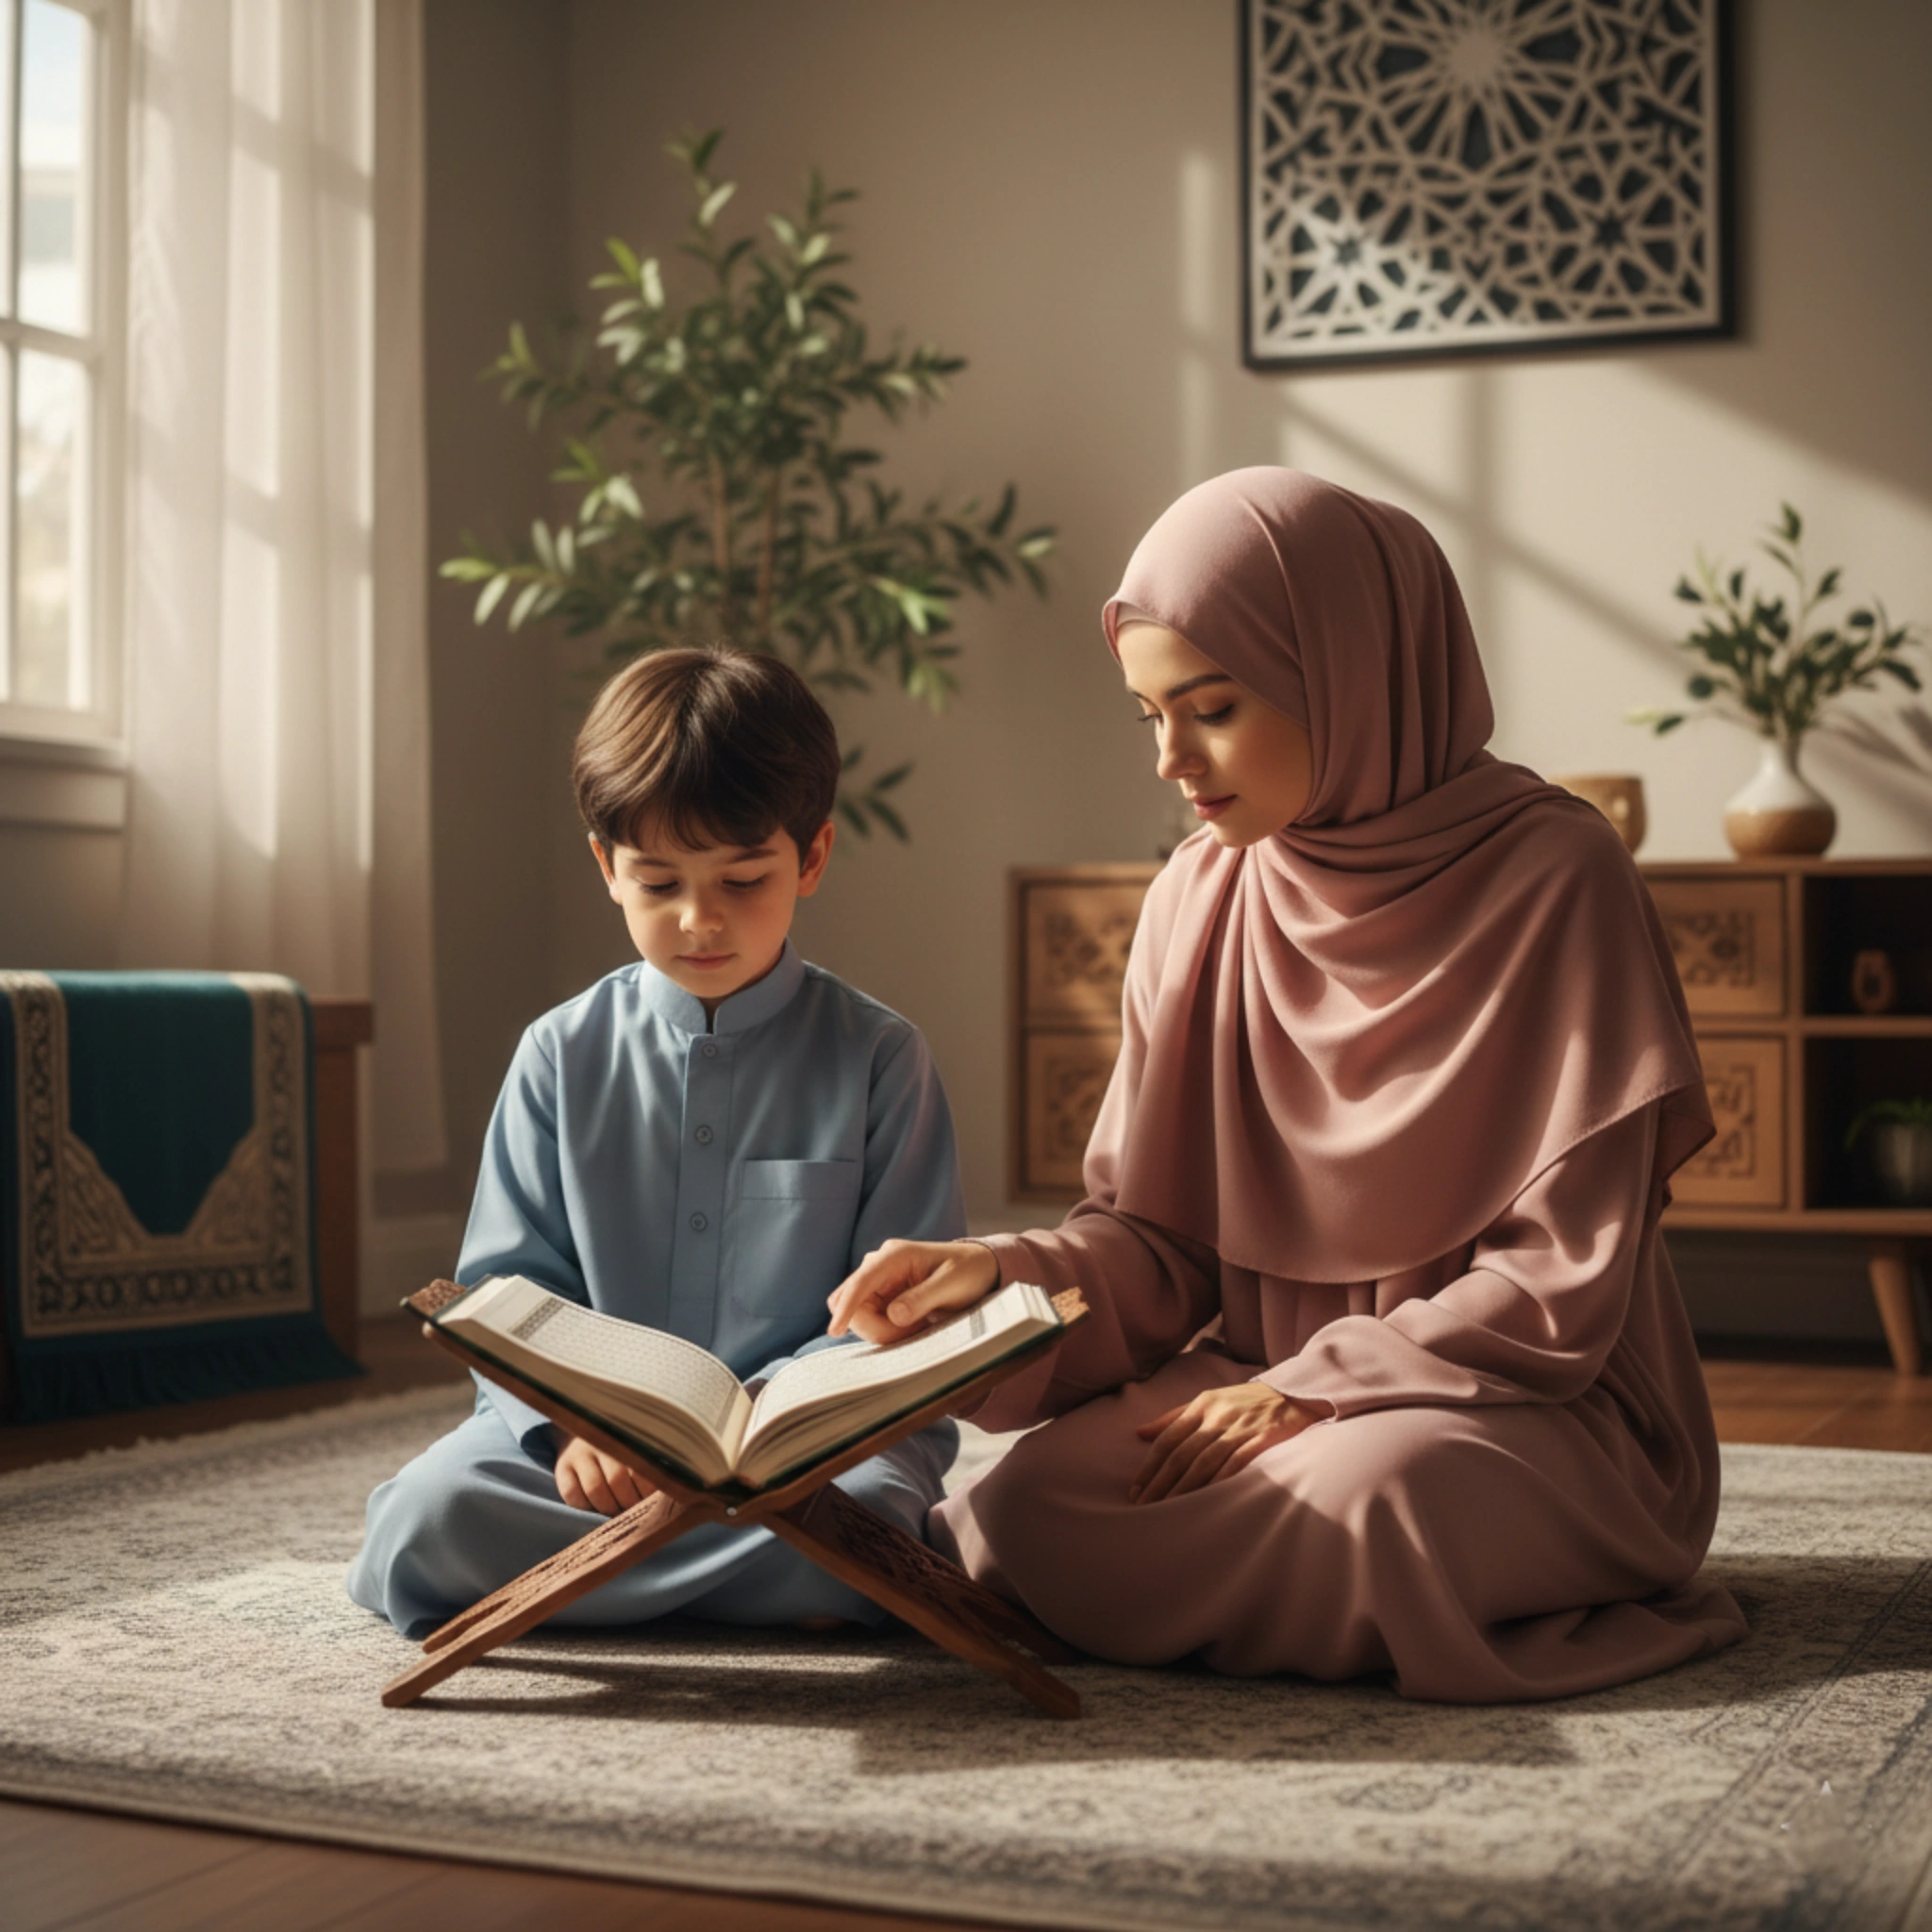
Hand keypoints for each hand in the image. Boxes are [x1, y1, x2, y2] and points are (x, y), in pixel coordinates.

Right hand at [554, 1428, 656, 1515]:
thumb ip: (652, 1466)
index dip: (647, 1493)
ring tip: (615, 1508)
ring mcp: (580, 1454)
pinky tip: (592, 1504)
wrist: (583, 1425)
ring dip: (608, 1507)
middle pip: (618, 1481)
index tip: (650, 1501)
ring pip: (596, 1490)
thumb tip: (669, 1494)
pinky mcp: (562, 1466)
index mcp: (628, 1438)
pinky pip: (572, 1494)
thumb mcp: (639, 1446)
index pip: (642, 1471)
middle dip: (628, 1503)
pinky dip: (584, 1506)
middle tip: (632, 1507)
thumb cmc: (622, 1446)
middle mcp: (602, 1443)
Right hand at [826, 1239, 999, 1343]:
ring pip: (859, 1316)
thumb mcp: (951, 1283)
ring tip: (920, 1324)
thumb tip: (893, 1315)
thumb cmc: (967, 1270)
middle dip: (874, 1325)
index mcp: (894, 1255)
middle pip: (852, 1303)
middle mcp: (879, 1265)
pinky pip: (870, 1321)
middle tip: (913, 1329)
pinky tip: (913, 1324)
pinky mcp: (881, 1297)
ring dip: (884, 1330)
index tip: (835, 1331)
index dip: (845, 1307)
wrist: (977, 1268)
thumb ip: (922, 1298)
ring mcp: (878, 1282)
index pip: (860, 1282)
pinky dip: (888, 1331)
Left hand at [1128, 1382, 1316, 1503]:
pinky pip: (1237, 1464)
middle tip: (1144, 1505)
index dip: (1150, 1466)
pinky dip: (1219, 1482)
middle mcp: (1218, 1416)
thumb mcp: (1208, 1400)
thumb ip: (1174, 1418)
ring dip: (1184, 1487)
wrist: (1292, 1394)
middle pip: (1182, 1454)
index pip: (1168, 1439)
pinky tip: (1207, 1500)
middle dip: (1160, 1482)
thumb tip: (1140, 1433)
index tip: (1135, 1489)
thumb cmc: (1244, 1402)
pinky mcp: (1263, 1439)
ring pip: (1205, 1462)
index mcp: (1202, 1405)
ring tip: (1167, 1509)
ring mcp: (1240, 1428)